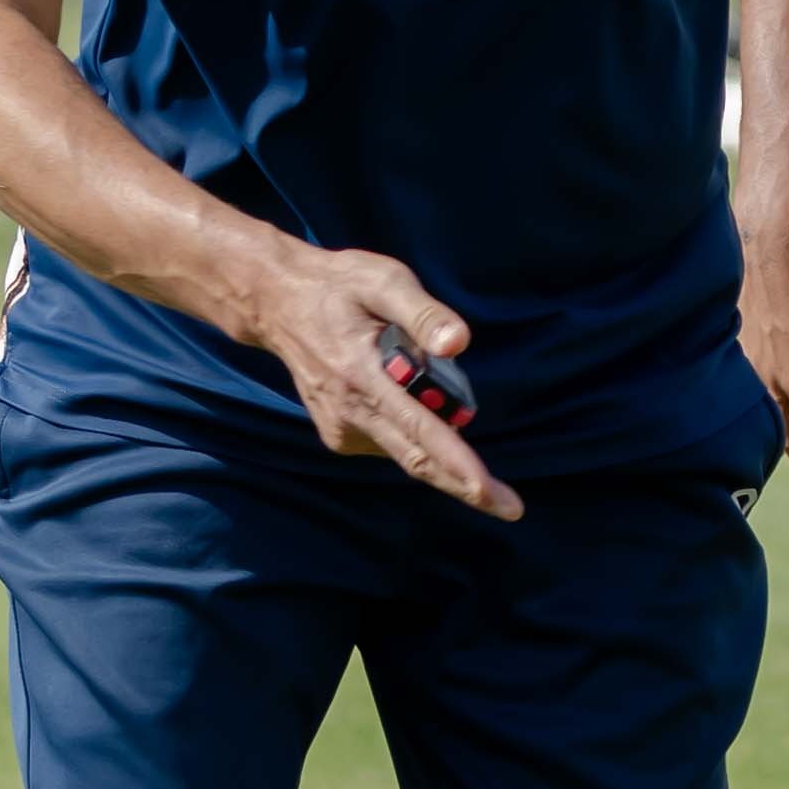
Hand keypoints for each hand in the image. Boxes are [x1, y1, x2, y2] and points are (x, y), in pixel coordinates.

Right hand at [237, 235, 517, 518]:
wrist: (277, 303)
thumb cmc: (337, 286)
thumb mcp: (382, 280)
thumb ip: (423, 313)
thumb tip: (459, 344)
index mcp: (361, 376)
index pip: (418, 429)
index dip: (455, 462)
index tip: (485, 491)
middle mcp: (349, 413)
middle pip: (417, 460)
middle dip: (465, 486)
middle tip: (511, 508)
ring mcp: (341, 428)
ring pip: (406, 451)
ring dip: (438, 442)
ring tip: (413, 373)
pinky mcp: (339, 435)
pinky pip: (390, 442)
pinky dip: (412, 430)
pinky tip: (401, 392)